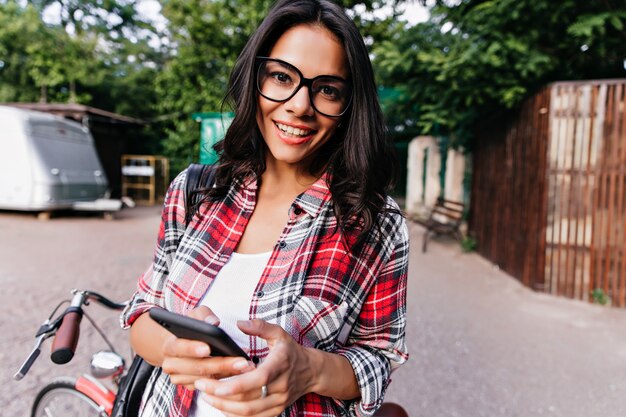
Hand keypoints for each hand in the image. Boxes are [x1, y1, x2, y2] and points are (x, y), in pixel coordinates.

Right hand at [160, 307, 255, 389]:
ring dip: (228, 373)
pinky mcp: (190, 387)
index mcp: (170, 345)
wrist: (181, 346)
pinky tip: (241, 372)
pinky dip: (226, 378)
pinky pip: (210, 386)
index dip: (193, 348)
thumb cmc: (192, 328)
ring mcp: (180, 378)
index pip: (179, 347)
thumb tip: (214, 322)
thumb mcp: (196, 316)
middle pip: (197, 367)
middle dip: (221, 364)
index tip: (208, 348)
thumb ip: (205, 316)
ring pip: (206, 379)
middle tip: (242, 361)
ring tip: (246, 366)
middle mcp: (171, 365)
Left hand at [194, 319, 316, 416]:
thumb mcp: (279, 333)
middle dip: (220, 395)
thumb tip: (240, 324)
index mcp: (280, 364)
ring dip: (224, 406)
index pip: (257, 379)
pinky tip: (221, 405)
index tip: (211, 380)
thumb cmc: (290, 351)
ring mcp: (279, 402)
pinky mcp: (276, 411)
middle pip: (247, 399)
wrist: (311, 371)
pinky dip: (234, 414)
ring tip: (206, 395)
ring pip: (248, 412)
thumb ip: (260, 327)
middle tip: (201, 385)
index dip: (233, 384)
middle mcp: (281, 386)